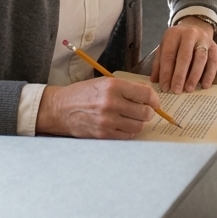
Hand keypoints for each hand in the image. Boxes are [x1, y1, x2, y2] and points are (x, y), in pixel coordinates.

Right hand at [37, 77, 158, 138]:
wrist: (61, 108)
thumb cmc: (84, 93)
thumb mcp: (104, 82)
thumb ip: (126, 88)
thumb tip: (148, 97)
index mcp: (113, 86)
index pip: (145, 94)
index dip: (154, 99)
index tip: (155, 102)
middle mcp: (111, 103)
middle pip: (144, 112)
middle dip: (148, 112)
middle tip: (144, 111)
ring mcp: (107, 120)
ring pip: (138, 125)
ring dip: (139, 122)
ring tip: (133, 118)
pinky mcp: (103, 133)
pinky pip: (127, 135)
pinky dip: (129, 131)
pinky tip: (124, 125)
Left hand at [152, 17, 216, 94]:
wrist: (194, 29)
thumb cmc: (176, 43)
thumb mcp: (164, 47)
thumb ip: (159, 63)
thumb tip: (155, 80)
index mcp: (173, 34)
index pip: (169, 54)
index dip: (166, 72)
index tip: (165, 87)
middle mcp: (189, 34)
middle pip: (185, 56)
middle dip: (180, 75)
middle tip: (176, 90)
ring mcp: (203, 39)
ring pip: (200, 58)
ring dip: (194, 76)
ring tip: (188, 89)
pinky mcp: (214, 46)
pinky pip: (213, 61)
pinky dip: (209, 74)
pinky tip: (204, 85)